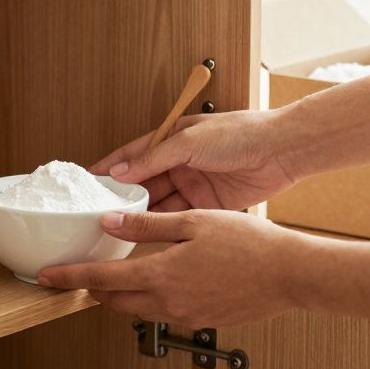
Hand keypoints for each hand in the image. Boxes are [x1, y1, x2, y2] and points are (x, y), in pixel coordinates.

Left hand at [37, 210, 309, 328]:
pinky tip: (158, 279)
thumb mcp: (193, 222)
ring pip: (137, 308)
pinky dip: (149, 297)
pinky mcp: (201, 319)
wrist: (290, 274)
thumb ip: (147, 226)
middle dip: (91, 289)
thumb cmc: (248, 243)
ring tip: (114, 275)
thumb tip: (110, 224)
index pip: (99, 282)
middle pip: (113, 301)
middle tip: (79, 273)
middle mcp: (168, 302)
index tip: (46, 276)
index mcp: (160, 276)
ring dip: (120, 295)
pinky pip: (163, 310)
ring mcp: (185, 315)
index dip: (69, 278)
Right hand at [92, 110, 298, 210]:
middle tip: (100, 212)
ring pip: (160, 202)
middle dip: (123, 196)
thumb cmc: (240, 133)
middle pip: (144, 182)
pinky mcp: (210, 203)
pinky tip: (148, 235)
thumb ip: (154, 158)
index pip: (133, 154)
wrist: (281, 150)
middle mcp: (180, 162)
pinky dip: (165, 225)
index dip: (110, 167)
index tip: (88, 181)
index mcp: (172, 139)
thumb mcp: (190, 142)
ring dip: (142, 213)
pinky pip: (181, 216)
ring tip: (118, 227)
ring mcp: (194, 183)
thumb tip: (122, 171)